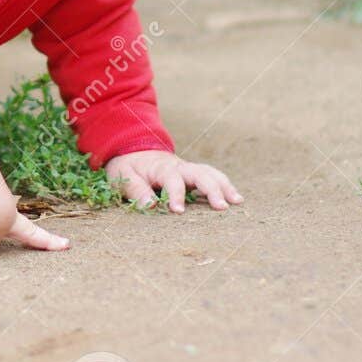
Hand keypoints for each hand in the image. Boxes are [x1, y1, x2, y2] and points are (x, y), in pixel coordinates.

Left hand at [103, 151, 243, 212]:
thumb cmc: (128, 166)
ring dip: (224, 186)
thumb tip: (150, 205)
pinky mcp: (193, 175)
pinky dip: (224, 186)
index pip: (172, 180)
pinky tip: (235, 200)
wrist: (133, 150)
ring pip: (210, 173)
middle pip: (200, 173)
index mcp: (161, 167)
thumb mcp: (123, 176)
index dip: (176, 195)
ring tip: (238, 202)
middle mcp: (179, 167)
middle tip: (222, 207)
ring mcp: (188, 170)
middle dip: (212, 189)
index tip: (178, 211)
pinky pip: (212, 177)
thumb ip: (136, 190)